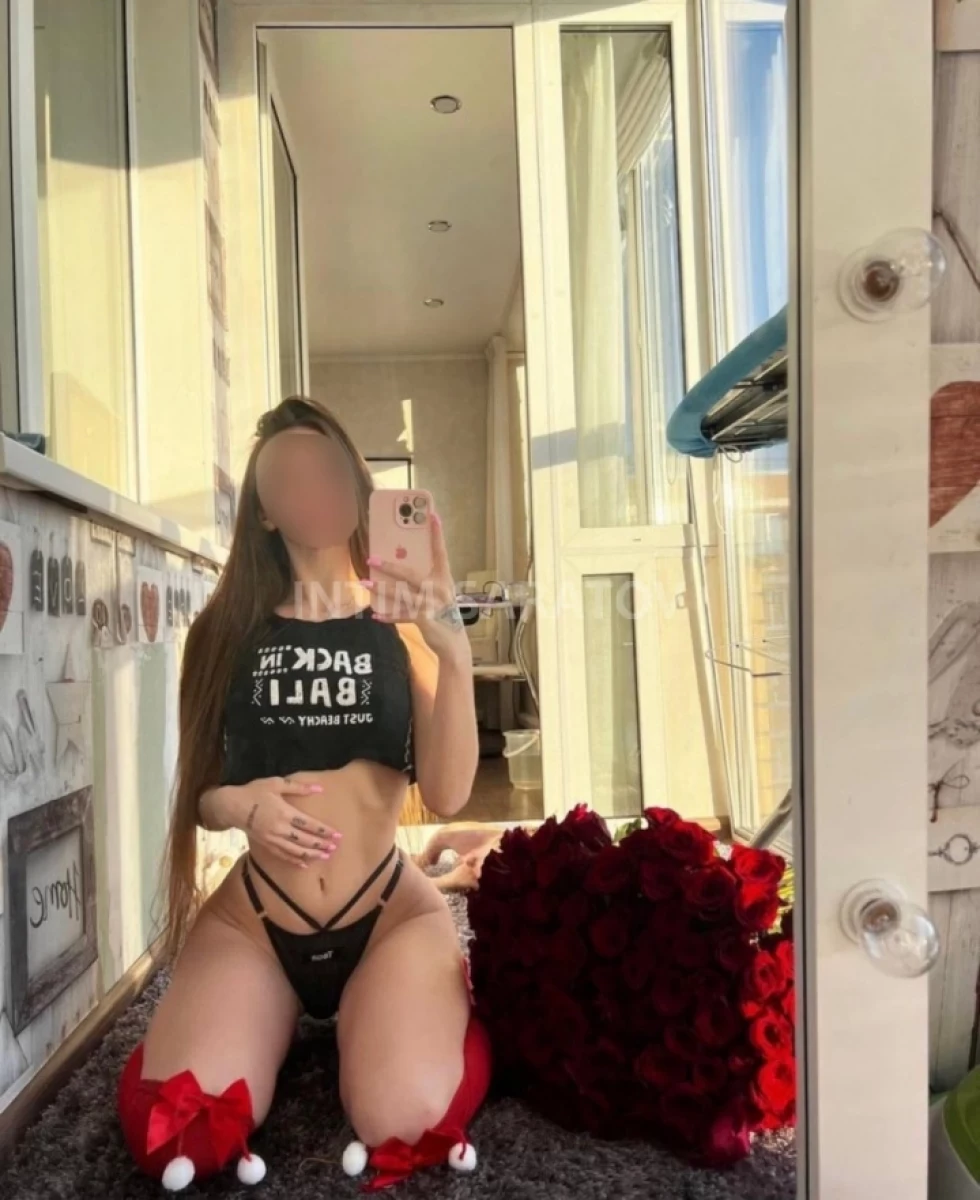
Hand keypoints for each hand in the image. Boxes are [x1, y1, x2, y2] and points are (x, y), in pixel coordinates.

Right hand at [217, 776, 340, 867]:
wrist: (230, 806)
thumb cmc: (254, 791)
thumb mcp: (276, 783)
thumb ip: (298, 787)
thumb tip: (319, 788)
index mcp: (284, 812)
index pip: (309, 824)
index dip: (324, 831)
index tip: (337, 835)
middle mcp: (280, 828)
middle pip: (305, 840)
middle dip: (321, 844)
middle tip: (335, 848)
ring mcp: (272, 839)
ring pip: (295, 850)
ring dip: (311, 854)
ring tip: (325, 856)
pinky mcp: (266, 845)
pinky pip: (282, 855)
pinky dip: (294, 860)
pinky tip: (304, 864)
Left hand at [363, 511, 467, 658]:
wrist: (453, 641)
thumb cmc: (443, 613)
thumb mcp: (439, 593)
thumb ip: (425, 580)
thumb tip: (400, 567)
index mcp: (444, 578)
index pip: (440, 552)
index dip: (436, 534)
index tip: (432, 515)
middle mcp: (439, 588)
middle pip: (410, 573)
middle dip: (389, 565)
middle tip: (371, 558)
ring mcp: (431, 604)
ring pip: (401, 593)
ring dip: (381, 588)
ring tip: (365, 582)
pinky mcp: (425, 619)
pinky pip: (401, 615)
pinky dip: (388, 615)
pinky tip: (375, 614)